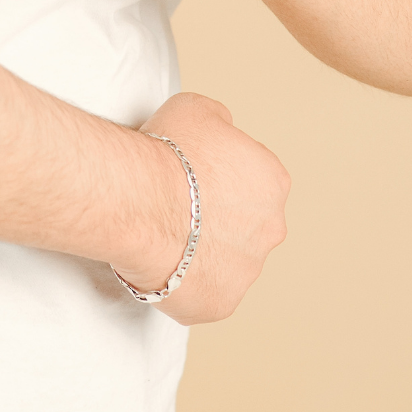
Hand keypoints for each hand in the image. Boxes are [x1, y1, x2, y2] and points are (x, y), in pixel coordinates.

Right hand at [115, 92, 290, 324]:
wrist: (140, 200)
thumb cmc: (166, 153)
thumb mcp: (195, 108)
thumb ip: (219, 121)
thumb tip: (223, 128)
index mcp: (271, 181)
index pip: (251, 178)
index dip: (217, 174)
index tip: (190, 173)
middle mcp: (270, 228)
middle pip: (244, 222)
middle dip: (215, 215)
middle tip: (176, 204)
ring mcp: (247, 270)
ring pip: (225, 259)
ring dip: (201, 249)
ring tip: (162, 233)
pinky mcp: (221, 302)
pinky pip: (203, 291)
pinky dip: (184, 280)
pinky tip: (160, 261)